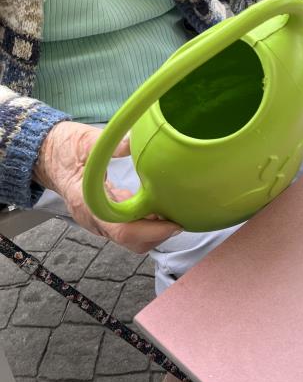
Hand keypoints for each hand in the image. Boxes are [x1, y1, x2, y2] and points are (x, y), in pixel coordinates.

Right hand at [34, 121, 182, 253]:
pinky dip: (146, 224)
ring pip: (131, 240)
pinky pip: (127, 229)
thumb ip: (111, 143)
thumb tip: (136, 141)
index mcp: (88, 203)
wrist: (44, 155)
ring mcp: (98, 220)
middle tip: (179, 215)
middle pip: (131, 242)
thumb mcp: (86, 140)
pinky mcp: (103, 216)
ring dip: (153, 231)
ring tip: (172, 210)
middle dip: (158, 234)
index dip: (151, 230)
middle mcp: (93, 219)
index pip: (123, 230)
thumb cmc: (63, 148)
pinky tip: (158, 207)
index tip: (174, 222)